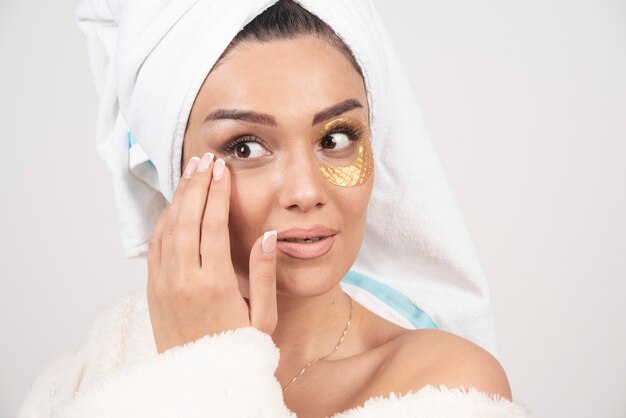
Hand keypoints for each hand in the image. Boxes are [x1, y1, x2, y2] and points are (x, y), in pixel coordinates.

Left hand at [147, 153, 277, 353]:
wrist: (199, 380)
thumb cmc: (237, 348)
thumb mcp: (263, 318)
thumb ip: (264, 275)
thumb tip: (268, 237)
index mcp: (213, 284)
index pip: (211, 225)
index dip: (217, 193)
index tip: (222, 170)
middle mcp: (182, 280)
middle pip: (186, 218)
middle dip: (196, 185)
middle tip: (206, 161)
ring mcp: (163, 284)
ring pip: (167, 228)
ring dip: (178, 197)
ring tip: (191, 173)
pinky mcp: (153, 289)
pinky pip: (155, 245)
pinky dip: (164, 219)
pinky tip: (175, 205)